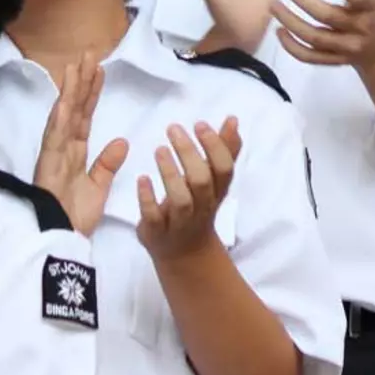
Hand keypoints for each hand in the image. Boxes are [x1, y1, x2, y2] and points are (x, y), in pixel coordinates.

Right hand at [34, 54, 129, 235]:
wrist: (61, 242)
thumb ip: (108, 164)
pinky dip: (60, 117)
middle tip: (89, 54)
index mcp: (75, 152)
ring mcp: (54, 153)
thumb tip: (122, 140)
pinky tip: (65, 100)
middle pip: (74, 108)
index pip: (85, 116)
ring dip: (70, 91)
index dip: (92, 93)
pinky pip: (55, 137)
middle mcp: (63, 147)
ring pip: (64, 115)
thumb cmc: (76, 218)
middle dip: (81, 82)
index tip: (99, 71)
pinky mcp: (48, 164)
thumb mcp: (99, 188)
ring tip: (77, 65)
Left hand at [136, 119, 241, 261]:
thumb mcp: (214, 182)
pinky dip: (147, 198)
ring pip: (181, 201)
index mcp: (217, 192)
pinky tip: (142, 178)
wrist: (185, 255)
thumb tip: (233, 119)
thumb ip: (224, 150)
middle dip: (189, 154)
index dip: (215, 146)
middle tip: (173, 129)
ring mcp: (180, 222)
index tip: (199, 124)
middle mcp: (202, 208)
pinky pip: (154, 218)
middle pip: (202, 182)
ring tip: (159, 149)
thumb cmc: (199, 206)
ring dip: (170, 174)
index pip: (224, 169)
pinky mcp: (157, 233)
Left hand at [270, 0, 374, 71]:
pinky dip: (293, 47)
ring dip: (291, 22)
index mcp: (371, 4)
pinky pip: (311, 57)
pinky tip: (279, 30)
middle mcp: (360, 27)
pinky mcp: (334, 60)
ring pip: (316, 37)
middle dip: (303, 0)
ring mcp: (346, 46)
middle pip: (328, 16)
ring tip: (272, 5)